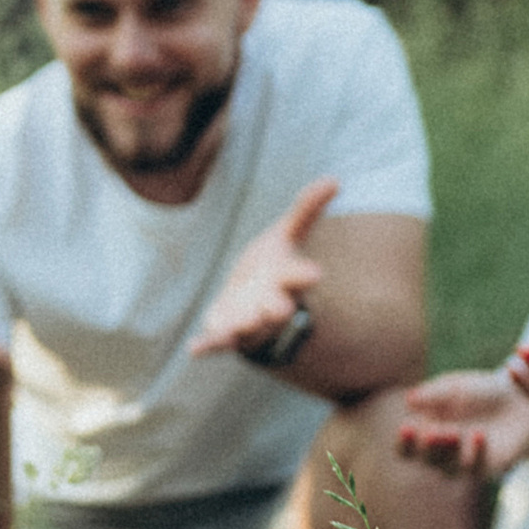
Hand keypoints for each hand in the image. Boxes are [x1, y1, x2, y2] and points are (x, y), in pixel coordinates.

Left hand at [188, 176, 337, 361]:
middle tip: (278, 310)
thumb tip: (334, 179)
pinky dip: (207, 346)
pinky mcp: (226, 333)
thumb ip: (306, 211)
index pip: (298, 277)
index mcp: (286, 280)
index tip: (315, 272)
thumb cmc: (272, 267)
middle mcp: (270, 304)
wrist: (252, 300)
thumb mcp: (285, 235)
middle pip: (276, 310)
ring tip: (238, 327)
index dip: (304, 275)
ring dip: (243, 327)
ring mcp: (248, 321)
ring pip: (248, 328)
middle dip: (276, 309)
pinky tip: (194, 350)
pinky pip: (217, 343)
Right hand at [395, 371, 528, 478]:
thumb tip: (410, 400)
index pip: (406, 448)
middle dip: (427, 447)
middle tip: (434, 432)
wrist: (521, 401)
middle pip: (424, 460)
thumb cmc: (481, 392)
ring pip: (447, 468)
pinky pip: (475, 468)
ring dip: (448, 451)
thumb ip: (434, 394)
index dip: (404, 442)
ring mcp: (463, 462)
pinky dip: (474, 452)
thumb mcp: (455, 386)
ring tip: (453, 433)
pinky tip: (478, 435)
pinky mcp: (486, 468)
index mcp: (426, 433)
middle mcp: (441, 453)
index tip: (407, 427)